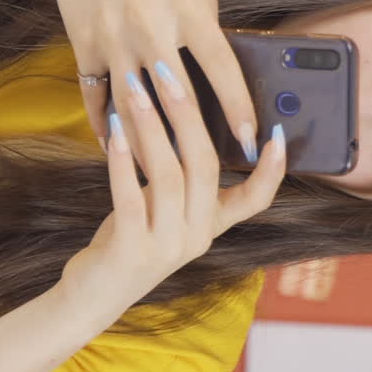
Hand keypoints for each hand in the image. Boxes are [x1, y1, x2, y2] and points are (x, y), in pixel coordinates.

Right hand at [44, 0, 260, 161]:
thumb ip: (210, 17)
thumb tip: (222, 58)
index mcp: (187, 10)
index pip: (221, 69)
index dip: (239, 109)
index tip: (252, 141)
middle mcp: (151, 30)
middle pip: (178, 101)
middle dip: (196, 142)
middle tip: (211, 174)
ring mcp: (114, 42)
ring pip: (134, 109)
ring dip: (149, 148)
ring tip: (164, 178)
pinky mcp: (85, 48)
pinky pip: (96, 99)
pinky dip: (106, 128)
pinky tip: (118, 151)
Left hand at [57, 66, 285, 326]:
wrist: (92, 298)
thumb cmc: (127, 241)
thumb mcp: (161, 210)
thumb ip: (176, 178)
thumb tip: (178, 117)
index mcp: (209, 226)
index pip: (255, 200)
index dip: (271, 169)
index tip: (278, 132)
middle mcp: (196, 237)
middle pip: (204, 166)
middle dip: (187, 114)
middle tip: (169, 73)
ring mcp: (167, 247)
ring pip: (169, 176)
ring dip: (151, 127)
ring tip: (135, 90)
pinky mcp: (133, 252)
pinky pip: (132, 198)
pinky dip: (123, 160)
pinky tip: (114, 130)